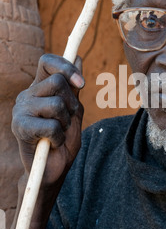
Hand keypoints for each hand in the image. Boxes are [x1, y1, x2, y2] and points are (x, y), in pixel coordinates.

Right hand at [11, 54, 84, 186]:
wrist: (53, 170)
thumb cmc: (64, 140)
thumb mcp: (74, 112)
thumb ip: (74, 88)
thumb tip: (77, 58)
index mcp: (39, 88)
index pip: (46, 62)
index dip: (65, 66)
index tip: (81, 84)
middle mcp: (27, 95)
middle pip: (57, 81)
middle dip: (71, 103)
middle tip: (67, 120)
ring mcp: (21, 110)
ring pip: (57, 104)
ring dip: (66, 122)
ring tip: (59, 133)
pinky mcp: (20, 128)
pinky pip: (52, 125)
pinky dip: (59, 137)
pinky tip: (53, 143)